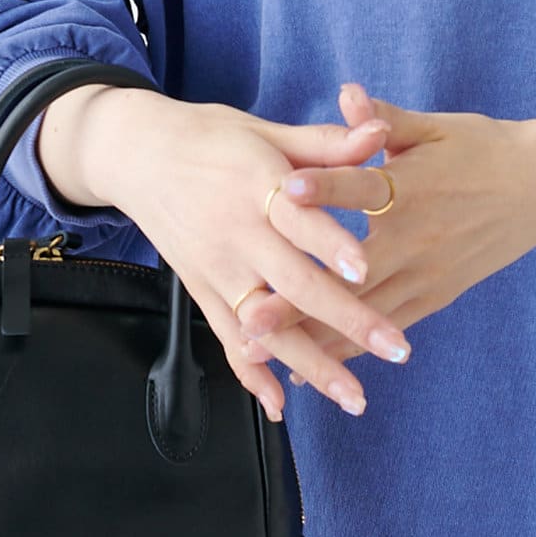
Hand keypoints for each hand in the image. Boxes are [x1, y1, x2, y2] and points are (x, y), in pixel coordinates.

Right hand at [76, 89, 413, 419]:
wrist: (137, 155)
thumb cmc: (214, 138)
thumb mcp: (267, 131)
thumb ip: (326, 143)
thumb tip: (380, 130)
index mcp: (257, 186)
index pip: (299, 219)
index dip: (330, 244)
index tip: (366, 268)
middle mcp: (237, 235)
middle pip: (296, 285)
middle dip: (349, 320)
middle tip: (398, 349)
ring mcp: (217, 270)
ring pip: (268, 327)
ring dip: (312, 364)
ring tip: (356, 397)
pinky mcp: (201, 292)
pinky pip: (228, 340)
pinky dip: (253, 376)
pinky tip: (282, 406)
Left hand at [237, 83, 535, 388]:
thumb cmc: (484, 149)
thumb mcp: (435, 128)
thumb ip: (384, 121)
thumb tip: (347, 93)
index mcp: (412, 187)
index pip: (361, 188)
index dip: (324, 187)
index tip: (285, 190)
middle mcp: (416, 237)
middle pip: (349, 274)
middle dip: (297, 298)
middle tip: (250, 316)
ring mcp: (426, 273)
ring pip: (363, 313)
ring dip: (312, 335)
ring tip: (263, 353)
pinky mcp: (435, 295)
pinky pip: (386, 328)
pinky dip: (348, 350)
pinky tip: (309, 368)